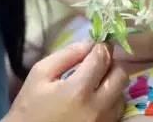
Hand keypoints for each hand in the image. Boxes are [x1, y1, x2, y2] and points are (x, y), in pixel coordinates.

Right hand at [3, 42, 128, 121]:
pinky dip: (111, 99)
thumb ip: (65, 55)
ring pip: (122, 94)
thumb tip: (88, 43)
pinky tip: (95, 98)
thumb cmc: (30, 106)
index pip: (101, 59)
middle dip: (111, 63)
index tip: (98, 42)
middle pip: (120, 76)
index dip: (102, 46)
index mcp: (78, 90)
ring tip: (95, 81)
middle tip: (98, 61)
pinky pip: (118, 110)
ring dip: (111, 82)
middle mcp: (98, 107)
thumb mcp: (40, 74)